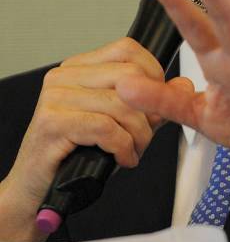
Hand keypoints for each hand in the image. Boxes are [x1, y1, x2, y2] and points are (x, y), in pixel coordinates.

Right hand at [0, 38, 171, 241]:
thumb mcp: (120, 123)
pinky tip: (121, 159)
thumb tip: (182, 84)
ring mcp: (55, 97)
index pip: (127, 49)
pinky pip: (106, 127)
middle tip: (145, 136)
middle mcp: (64, 76)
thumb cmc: (76, 155)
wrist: (36, 192)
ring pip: (121, 104)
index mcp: (79, 67)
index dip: (152, 74)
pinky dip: (123, 146)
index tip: (155, 103)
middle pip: (129, 76)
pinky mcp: (52, 122)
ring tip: (133, 151)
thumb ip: (151, 103)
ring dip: (138, 135)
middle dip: (148, 110)